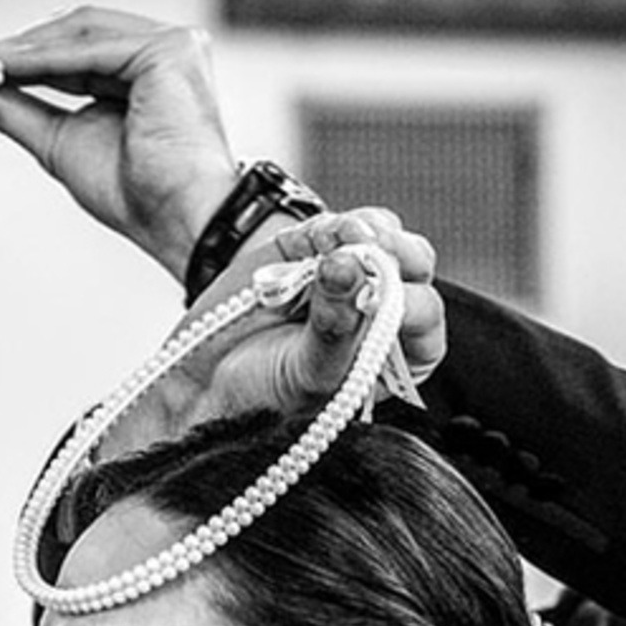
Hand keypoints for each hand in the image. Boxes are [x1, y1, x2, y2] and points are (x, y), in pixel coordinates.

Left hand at [0, 5, 240, 280]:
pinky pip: (91, 48)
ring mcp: (172, 47)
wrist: (178, 222)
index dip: (19, 55)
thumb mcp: (59, 143)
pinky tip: (5, 66)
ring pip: (79, 34)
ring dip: (22, 48)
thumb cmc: (140, 199)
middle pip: (75, 34)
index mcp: (146, 75)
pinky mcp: (169, 51)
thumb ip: (16, 111)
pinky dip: (43, 57)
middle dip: (14, 47)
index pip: (74, 51)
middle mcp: (163, 54)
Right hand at [99, 209, 444, 457]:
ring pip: (383, 235)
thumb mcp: (307, 375)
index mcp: (391, 359)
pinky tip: (311, 242)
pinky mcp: (307, 251)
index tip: (385, 303)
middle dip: (398, 255)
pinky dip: (329, 226)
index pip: (426, 321)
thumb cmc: (260, 400)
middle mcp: (376, 316)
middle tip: (371, 254)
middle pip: (415, 267)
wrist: (198, 388)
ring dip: (367, 232)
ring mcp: (344, 278)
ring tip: (338, 245)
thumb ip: (336, 326)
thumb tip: (351, 265)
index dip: (415, 304)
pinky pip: (336, 225)